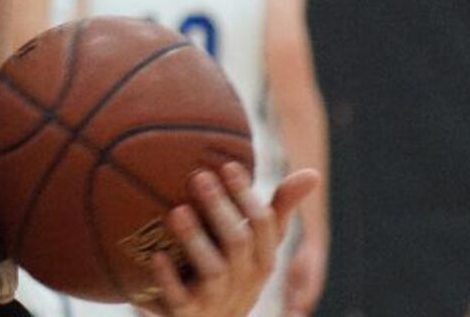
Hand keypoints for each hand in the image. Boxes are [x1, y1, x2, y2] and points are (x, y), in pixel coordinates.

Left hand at [137, 162, 319, 316]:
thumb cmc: (234, 273)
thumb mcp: (257, 247)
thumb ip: (277, 210)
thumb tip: (313, 173)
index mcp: (262, 260)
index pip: (263, 226)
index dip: (247, 197)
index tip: (228, 166)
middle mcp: (244, 281)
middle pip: (238, 243)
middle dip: (220, 209)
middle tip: (199, 176)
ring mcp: (216, 300)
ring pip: (213, 271)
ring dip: (195, 240)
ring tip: (177, 211)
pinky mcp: (188, 315)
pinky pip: (181, 300)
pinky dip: (169, 278)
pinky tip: (156, 256)